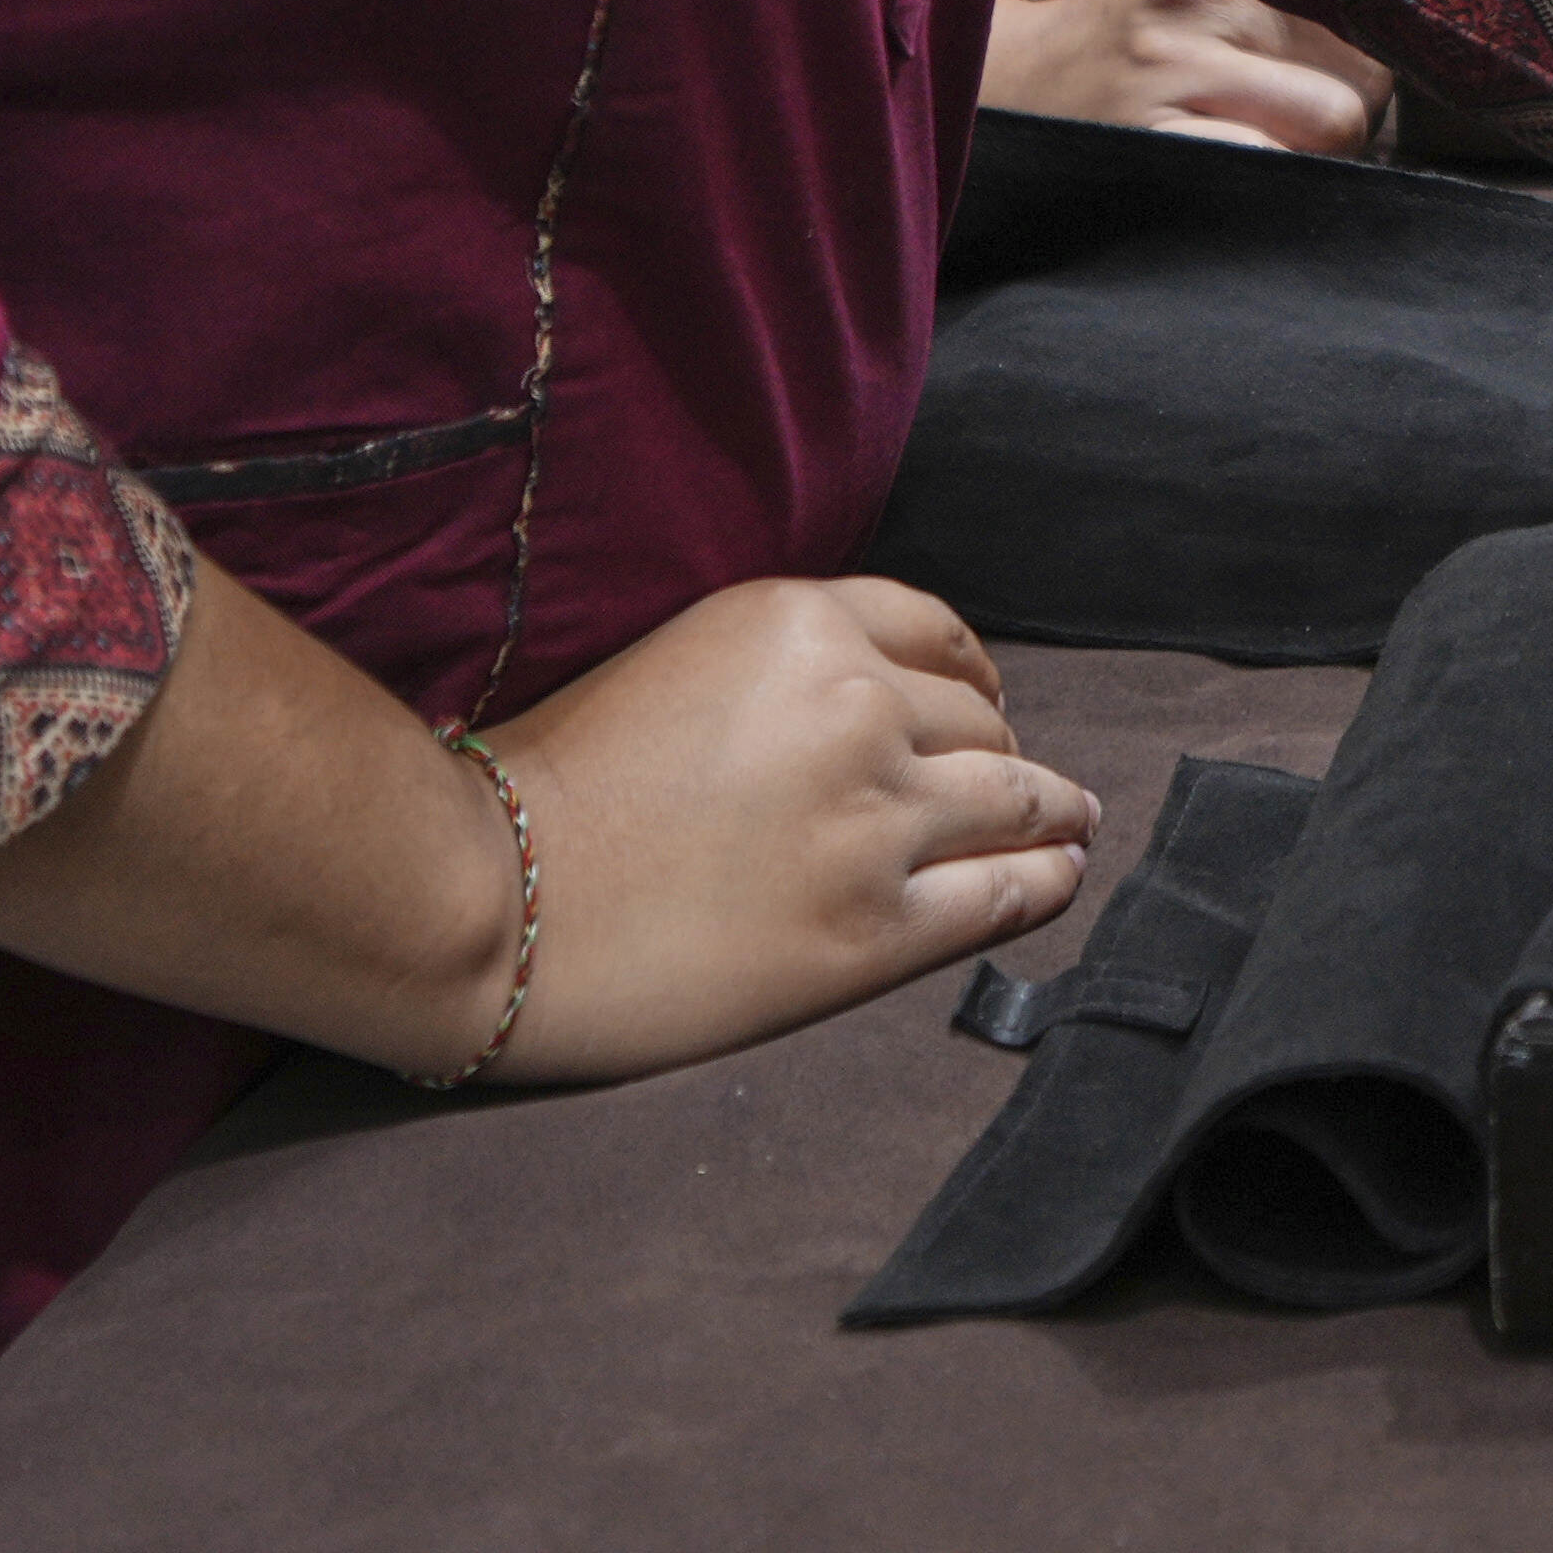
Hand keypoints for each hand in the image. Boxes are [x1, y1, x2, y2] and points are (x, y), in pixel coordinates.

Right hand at [475, 572, 1098, 1082]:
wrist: (484, 900)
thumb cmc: (548, 791)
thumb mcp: (680, 664)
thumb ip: (786, 675)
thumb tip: (879, 708)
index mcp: (803, 624)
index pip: (939, 636)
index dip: (972, 678)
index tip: (986, 704)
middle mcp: (858, 705)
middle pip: (983, 723)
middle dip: (996, 754)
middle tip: (1013, 787)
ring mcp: (876, 818)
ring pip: (1019, 800)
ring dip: (1050, 813)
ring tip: (1068, 826)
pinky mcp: (873, 927)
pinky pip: (1007, 892)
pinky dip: (1048, 879)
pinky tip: (1061, 875)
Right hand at [974, 0, 1386, 155]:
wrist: (1005, 86)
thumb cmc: (1131, 39)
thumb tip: (1423, 34)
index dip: (1388, 49)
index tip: (1368, 74)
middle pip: (1368, 67)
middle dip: (1360, 110)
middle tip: (1307, 123)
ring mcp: (1171, 70)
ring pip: (1336, 122)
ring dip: (1326, 154)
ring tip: (1274, 146)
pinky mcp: (1152, 142)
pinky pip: (1272, 170)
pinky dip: (1279, 185)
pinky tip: (1241, 175)